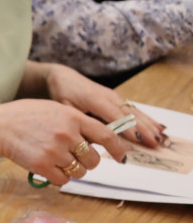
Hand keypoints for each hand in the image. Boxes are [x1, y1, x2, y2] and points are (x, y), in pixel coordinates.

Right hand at [0, 99, 129, 184]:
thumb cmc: (25, 116)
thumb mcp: (55, 109)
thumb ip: (76, 121)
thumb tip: (98, 138)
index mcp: (73, 117)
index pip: (107, 136)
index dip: (118, 149)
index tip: (121, 157)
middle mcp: (67, 134)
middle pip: (94, 159)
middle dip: (88, 162)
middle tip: (75, 158)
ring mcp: (55, 151)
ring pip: (80, 171)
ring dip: (73, 170)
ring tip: (57, 160)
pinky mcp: (43, 166)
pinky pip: (64, 180)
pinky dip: (59, 177)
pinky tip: (48, 167)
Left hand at [44, 64, 166, 146]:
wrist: (64, 78)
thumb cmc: (62, 95)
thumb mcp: (65, 109)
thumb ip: (79, 123)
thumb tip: (92, 143)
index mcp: (95, 99)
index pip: (114, 116)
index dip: (126, 128)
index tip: (138, 140)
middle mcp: (109, 97)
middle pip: (129, 114)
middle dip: (144, 129)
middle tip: (156, 143)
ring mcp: (115, 97)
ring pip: (135, 112)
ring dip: (149, 125)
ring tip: (161, 138)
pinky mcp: (117, 99)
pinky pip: (134, 110)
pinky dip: (147, 119)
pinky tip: (158, 127)